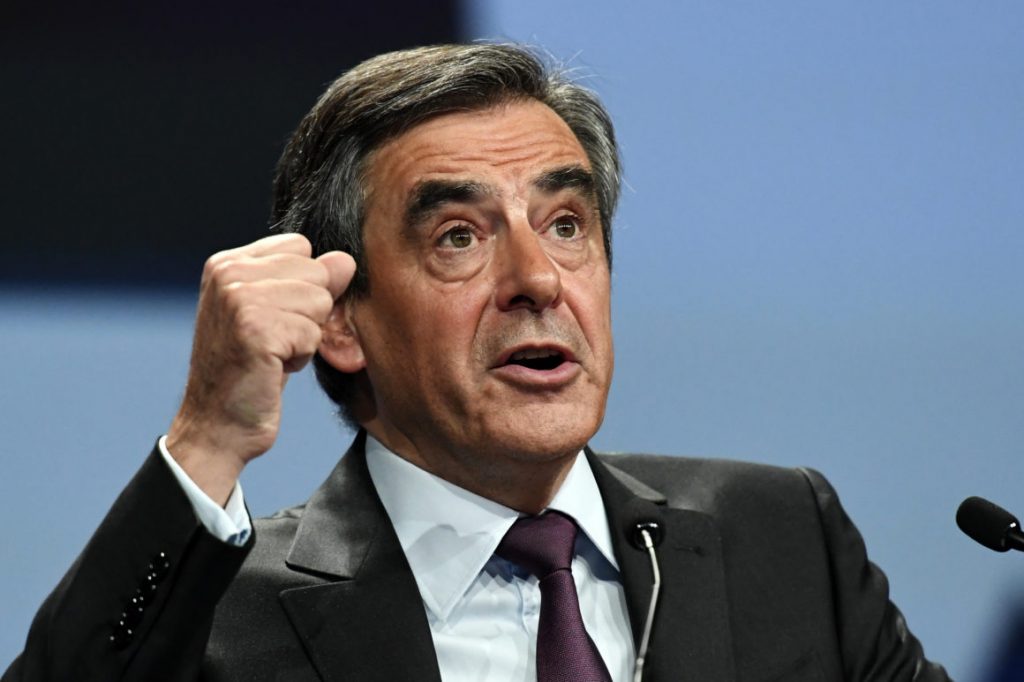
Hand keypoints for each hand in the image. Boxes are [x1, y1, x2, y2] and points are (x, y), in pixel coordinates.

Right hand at [166, 234, 355, 504]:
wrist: (217, 424)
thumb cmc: (252, 369)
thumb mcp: (281, 315)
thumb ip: (310, 282)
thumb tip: (346, 259)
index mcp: (228, 262)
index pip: (300, 246)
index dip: (303, 285)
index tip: (274, 316)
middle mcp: (228, 273)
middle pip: (316, 272)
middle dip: (308, 312)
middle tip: (273, 340)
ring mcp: (238, 299)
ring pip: (320, 302)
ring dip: (305, 336)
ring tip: (272, 354)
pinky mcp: (254, 329)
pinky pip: (312, 332)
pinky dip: (300, 356)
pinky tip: (272, 368)